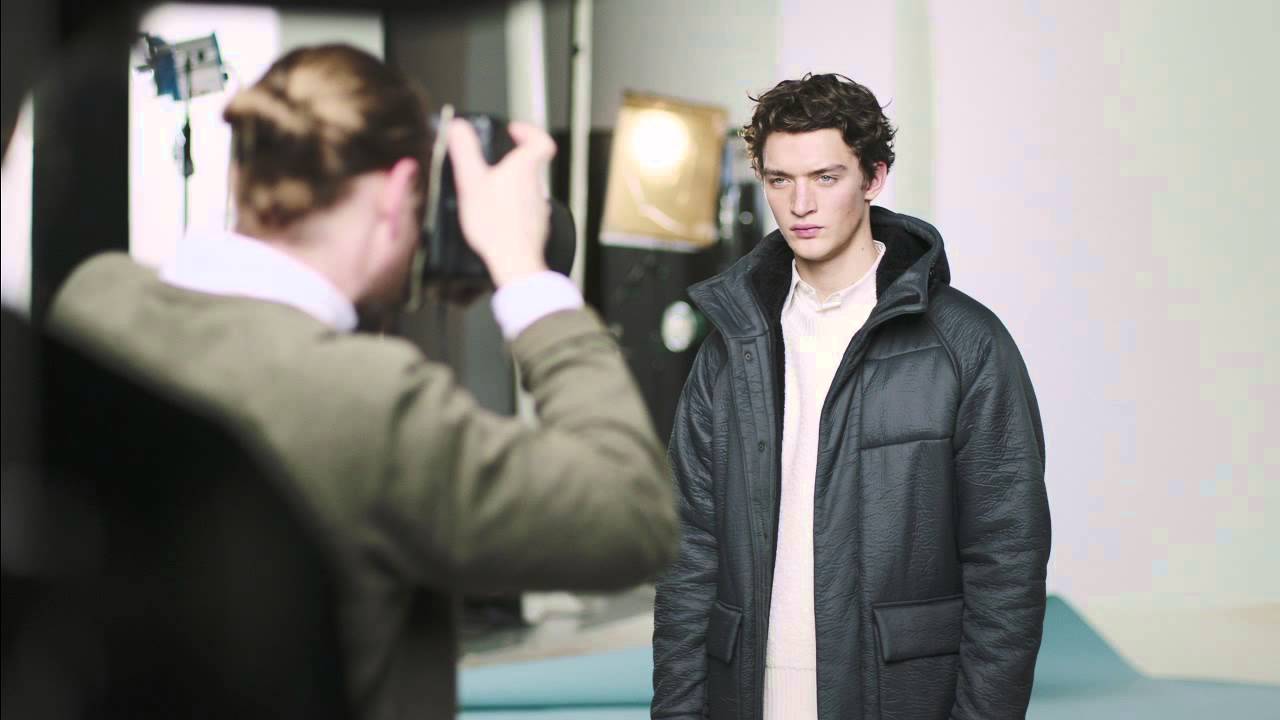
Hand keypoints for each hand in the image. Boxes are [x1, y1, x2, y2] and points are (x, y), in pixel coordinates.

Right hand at [447, 119, 555, 286]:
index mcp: (525, 169)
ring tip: (490, 192)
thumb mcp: (471, 181)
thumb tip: (457, 126)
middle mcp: (536, 187)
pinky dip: (512, 209)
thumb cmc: (495, 223)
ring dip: (512, 186)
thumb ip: (465, 151)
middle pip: (532, 165)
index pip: (541, 141)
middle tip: (495, 162)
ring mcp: (538, 208)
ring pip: (528, 189)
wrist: (514, 261)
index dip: (529, 132)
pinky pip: (525, 212)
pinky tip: (496, 218)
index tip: (514, 131)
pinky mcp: (536, 228)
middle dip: (514, 161)